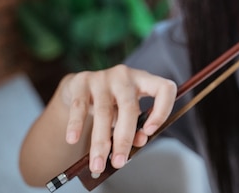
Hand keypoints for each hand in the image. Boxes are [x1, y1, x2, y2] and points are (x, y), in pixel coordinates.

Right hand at [59, 65, 176, 174]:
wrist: (81, 88)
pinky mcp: (82, 81)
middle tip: (119, 163)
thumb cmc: (112, 105)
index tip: (149, 132)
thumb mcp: (126, 114)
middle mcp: (126, 75)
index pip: (165, 88)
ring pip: (104, 112)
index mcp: (145, 81)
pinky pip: (79, 106)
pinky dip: (76, 125)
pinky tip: (73, 139)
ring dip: (100, 142)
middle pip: (129, 107)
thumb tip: (139, 142)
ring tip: (97, 164)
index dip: (162, 110)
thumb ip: (135, 127)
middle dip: (124, 139)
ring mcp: (103, 77)